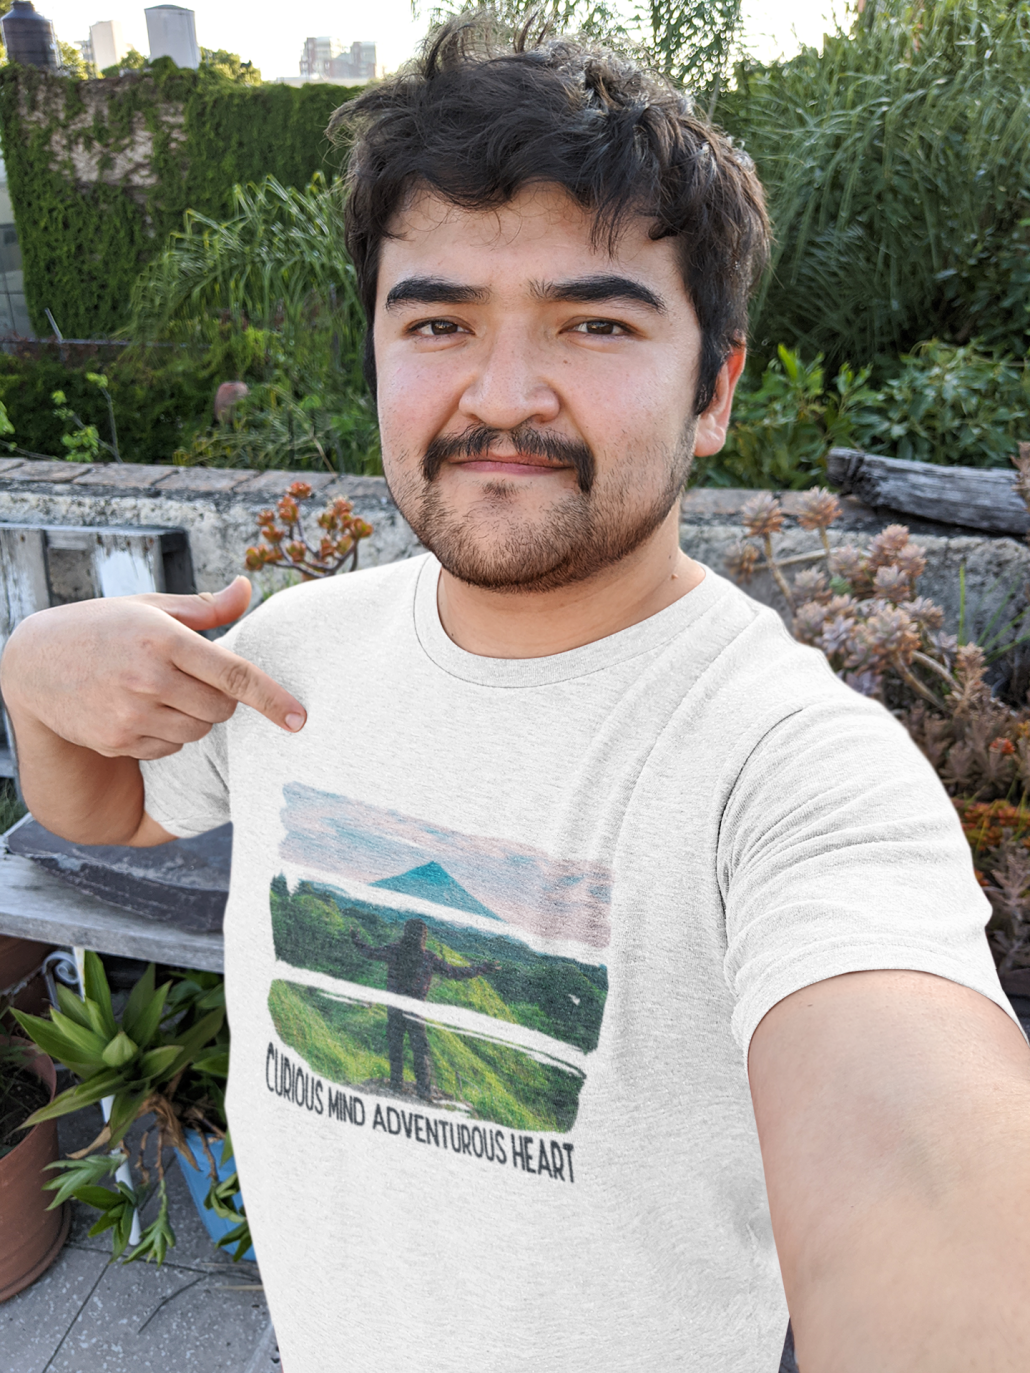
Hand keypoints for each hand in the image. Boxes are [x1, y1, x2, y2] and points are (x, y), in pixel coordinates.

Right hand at [1, 577, 305, 760]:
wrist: (34, 664)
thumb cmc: (104, 628)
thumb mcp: (150, 607)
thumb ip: (206, 607)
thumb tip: (249, 589)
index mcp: (162, 638)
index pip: (233, 673)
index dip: (271, 698)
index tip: (300, 718)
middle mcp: (147, 678)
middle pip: (222, 709)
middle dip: (222, 699)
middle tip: (194, 680)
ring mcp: (130, 714)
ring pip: (198, 732)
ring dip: (195, 718)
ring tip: (161, 692)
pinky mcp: (117, 741)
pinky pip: (170, 749)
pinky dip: (167, 736)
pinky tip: (139, 711)